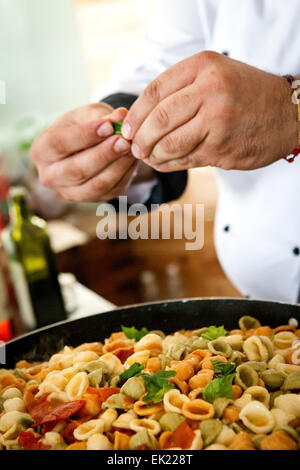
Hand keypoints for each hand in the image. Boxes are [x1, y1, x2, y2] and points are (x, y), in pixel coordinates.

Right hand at [31, 104, 137, 201]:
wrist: (87, 146)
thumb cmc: (83, 125)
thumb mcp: (88, 114)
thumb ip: (102, 116)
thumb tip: (120, 116)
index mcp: (41, 151)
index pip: (59, 144)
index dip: (84, 136)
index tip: (108, 126)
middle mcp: (49, 176)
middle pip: (76, 170)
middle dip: (103, 155)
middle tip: (124, 140)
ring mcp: (70, 192)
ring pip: (95, 186)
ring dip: (116, 166)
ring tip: (131, 147)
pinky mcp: (92, 199)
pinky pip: (110, 191)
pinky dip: (124, 174)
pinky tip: (132, 158)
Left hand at [121, 51, 298, 171]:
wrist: (287, 114)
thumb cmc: (246, 94)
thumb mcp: (215, 75)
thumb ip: (181, 90)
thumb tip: (140, 117)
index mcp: (204, 67)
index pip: (154, 91)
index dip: (135, 114)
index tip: (126, 128)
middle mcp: (210, 91)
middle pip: (158, 119)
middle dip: (140, 138)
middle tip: (134, 147)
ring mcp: (217, 122)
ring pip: (169, 143)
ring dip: (153, 155)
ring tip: (148, 157)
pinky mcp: (222, 148)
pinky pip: (185, 159)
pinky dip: (169, 164)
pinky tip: (164, 163)